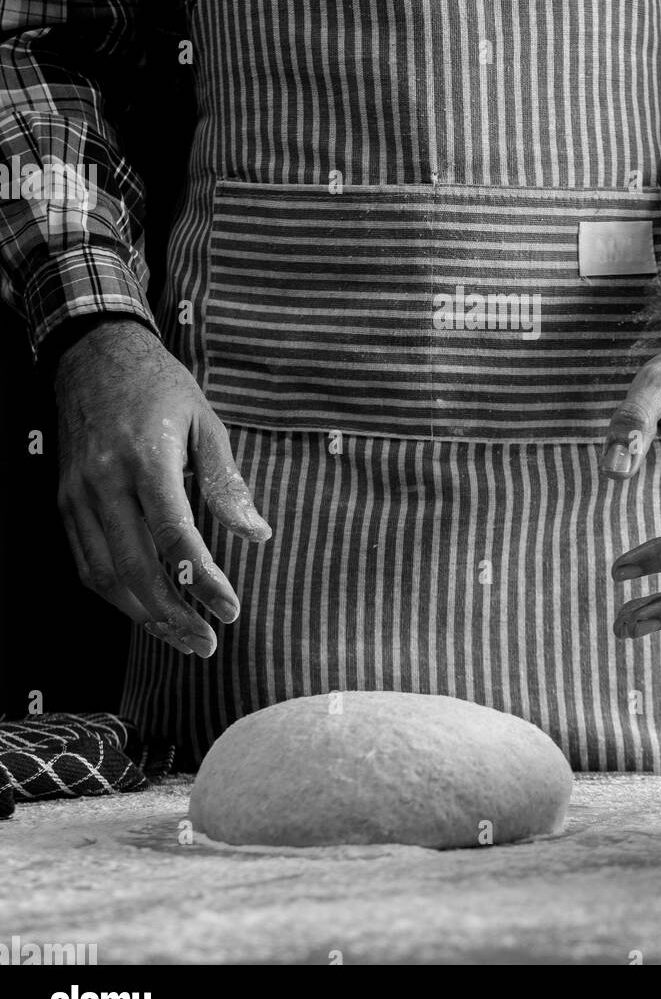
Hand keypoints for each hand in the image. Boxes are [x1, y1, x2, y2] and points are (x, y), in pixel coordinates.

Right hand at [55, 320, 271, 656]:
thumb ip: (226, 483)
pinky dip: (115, 593)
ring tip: (180, 635)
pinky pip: (86, 562)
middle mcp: (105, 482)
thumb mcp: (206, 422)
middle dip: (172, 615)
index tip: (230, 609)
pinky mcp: (65, 502)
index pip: (175, 538)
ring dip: (142, 615)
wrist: (94, 356)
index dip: (203, 581)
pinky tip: (145, 607)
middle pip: (135, 568)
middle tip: (206, 642)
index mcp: (146, 459)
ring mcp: (78, 495)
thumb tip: (257, 534)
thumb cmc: (159, 387)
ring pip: (104, 574)